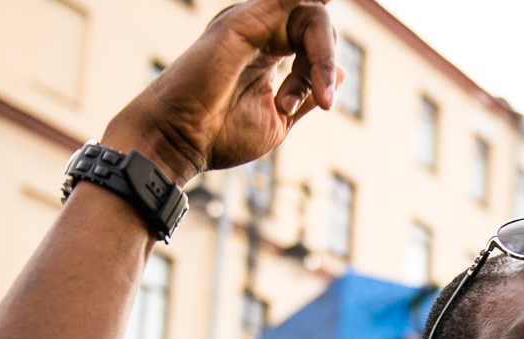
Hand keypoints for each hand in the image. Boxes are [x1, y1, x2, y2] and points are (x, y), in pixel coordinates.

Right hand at [102, 0, 340, 184]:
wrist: (181, 140)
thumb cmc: (220, 135)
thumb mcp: (278, 118)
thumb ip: (307, 92)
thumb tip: (342, 73)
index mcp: (268, 50)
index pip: (315, 42)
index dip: (324, 74)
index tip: (320, 106)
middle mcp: (260, 29)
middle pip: (316, 23)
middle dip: (326, 63)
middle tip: (322, 101)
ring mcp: (253, 21)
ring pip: (312, 12)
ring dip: (323, 55)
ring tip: (318, 92)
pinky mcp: (246, 20)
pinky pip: (295, 3)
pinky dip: (316, 22)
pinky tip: (322, 35)